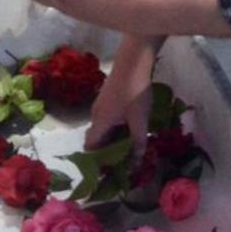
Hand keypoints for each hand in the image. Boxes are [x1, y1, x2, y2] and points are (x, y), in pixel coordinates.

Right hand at [85, 33, 160, 153]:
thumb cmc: (134, 92)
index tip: (108, 169)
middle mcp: (95, 115)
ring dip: (112, 138)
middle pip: (96, 138)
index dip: (96, 160)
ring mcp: (100, 104)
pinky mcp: (106, 97)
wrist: (133, 62)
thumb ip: (138, 142)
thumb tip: (137, 161)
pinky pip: (107, 118)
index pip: (90, 147)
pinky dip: (115, 127)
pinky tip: (129, 126)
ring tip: (128, 145)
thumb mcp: (140, 120)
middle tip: (122, 160)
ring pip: (102, 128)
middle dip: (107, 151)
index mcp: (100, 123)